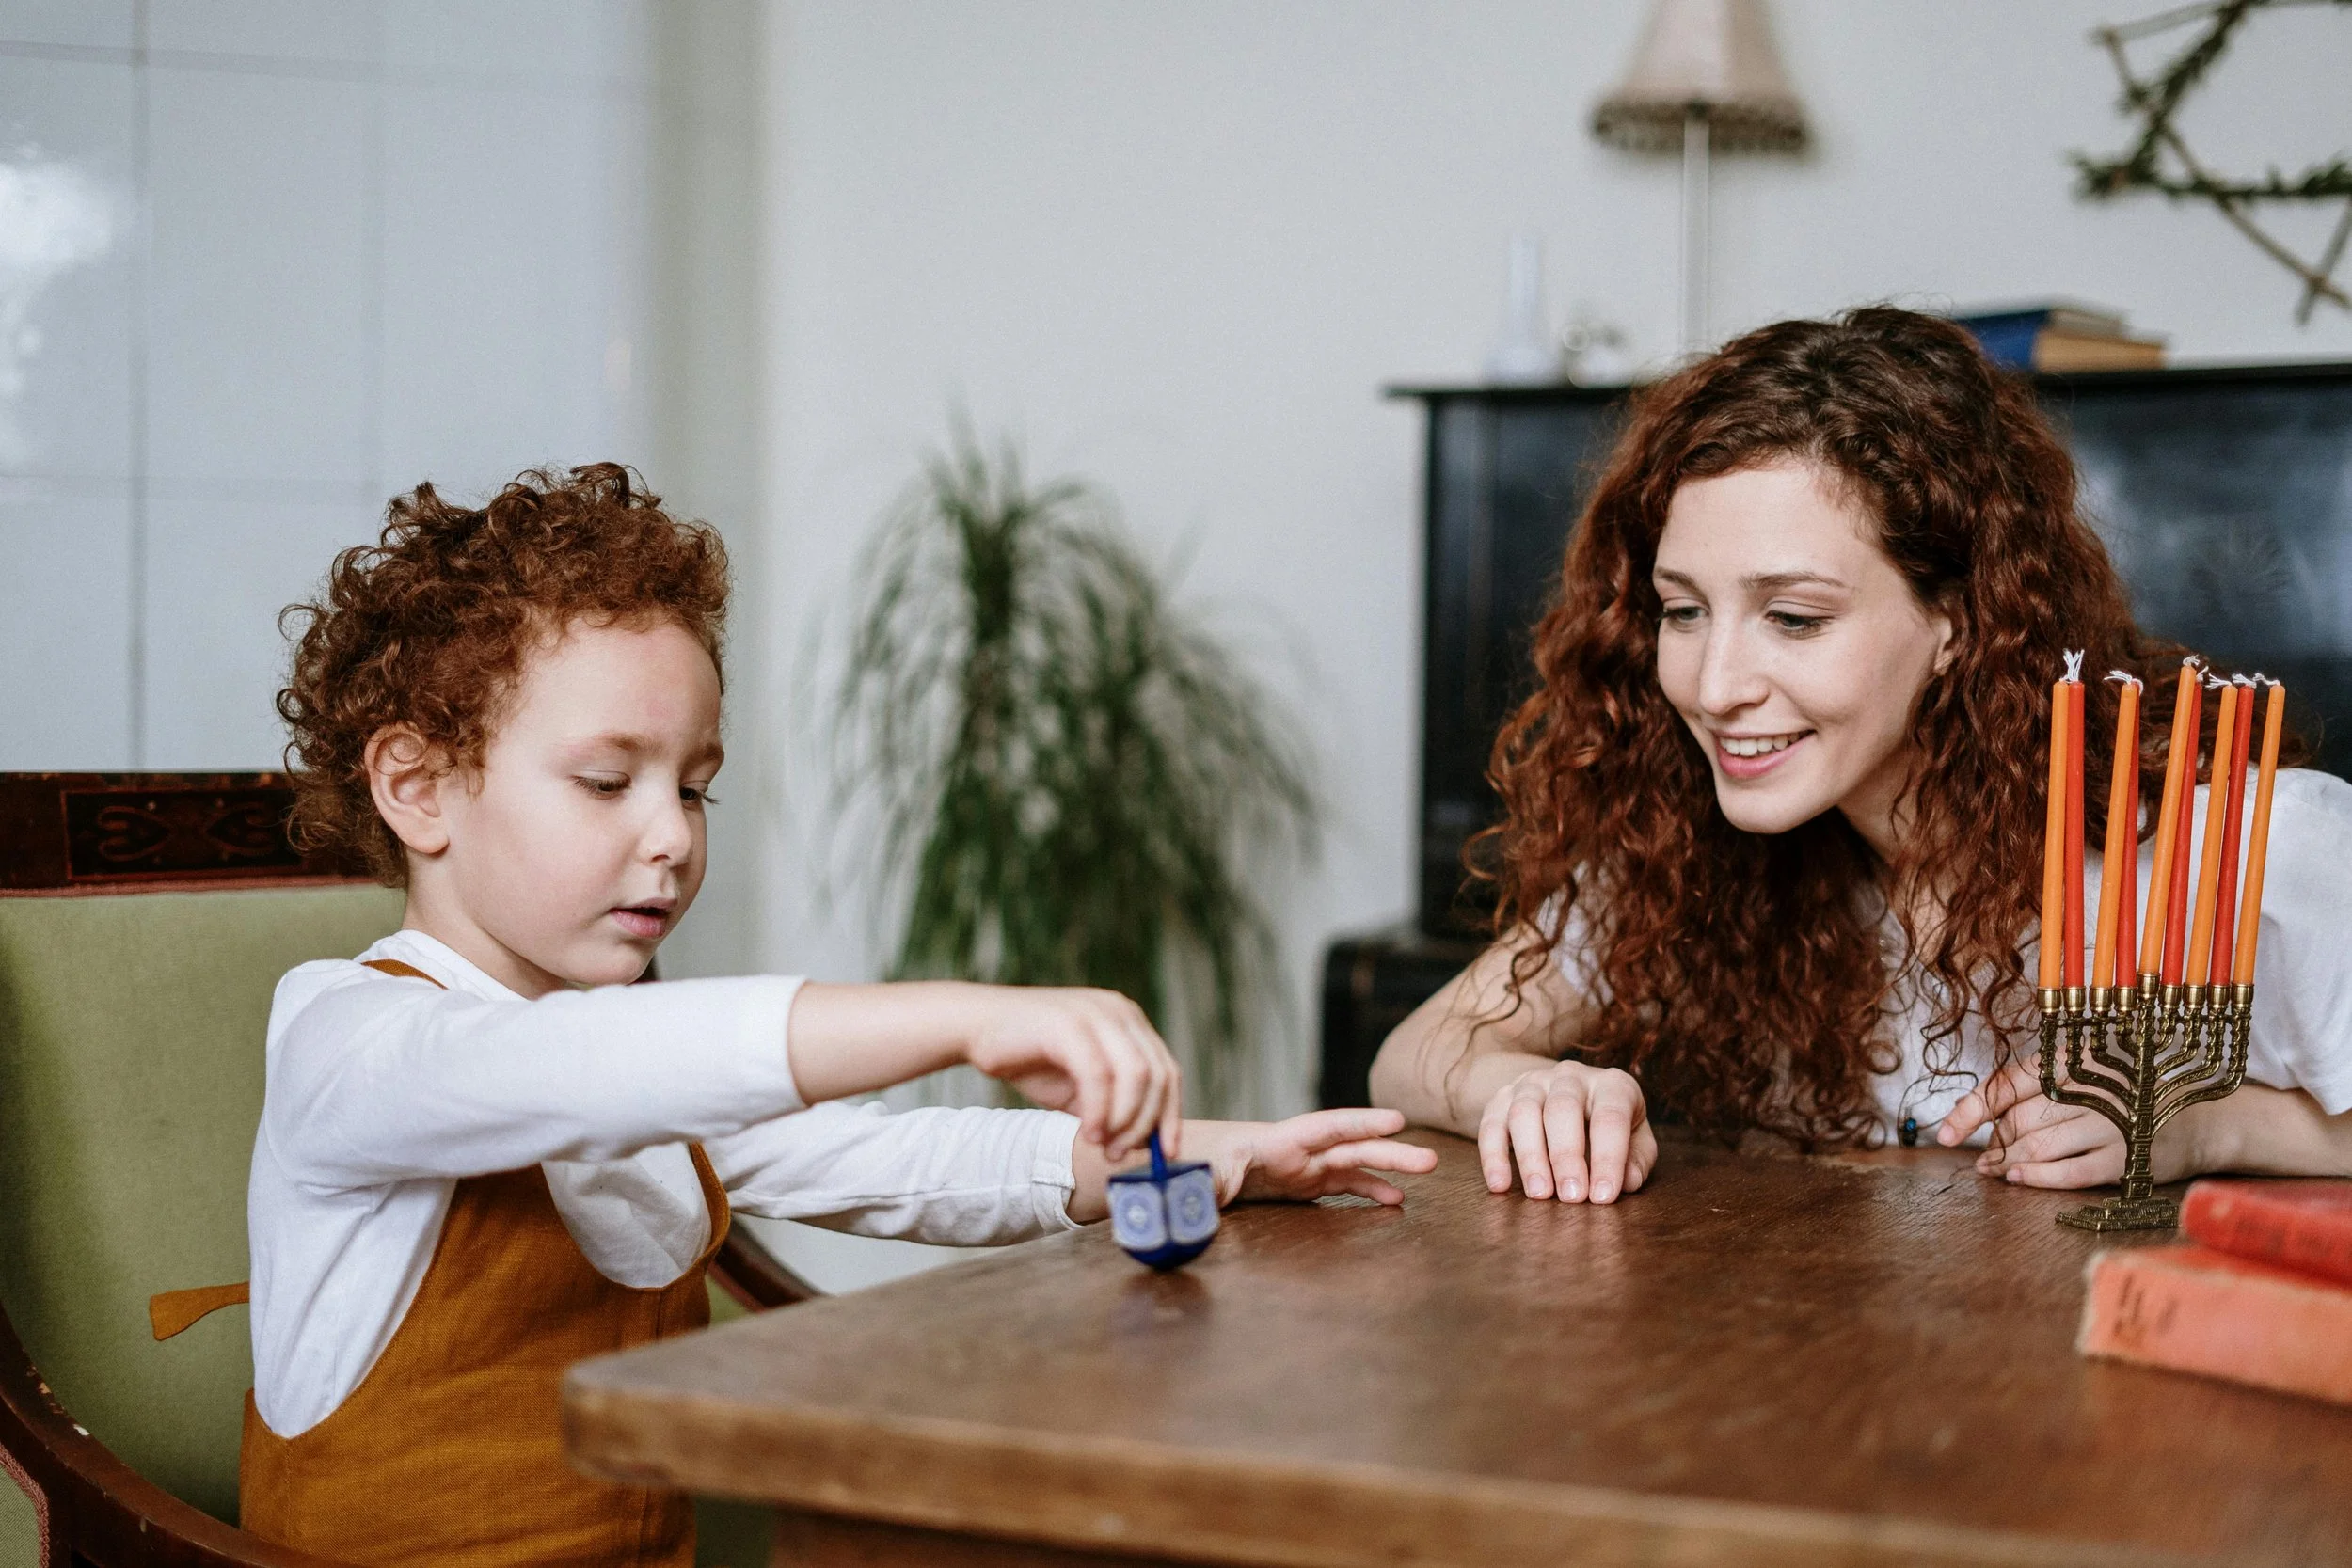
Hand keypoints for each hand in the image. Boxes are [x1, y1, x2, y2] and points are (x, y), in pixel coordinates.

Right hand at [962, 986, 1179, 1162]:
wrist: (976, 1028)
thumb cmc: (1030, 1058)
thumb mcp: (1080, 1089)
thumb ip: (1112, 1107)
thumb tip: (1144, 1144)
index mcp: (1129, 1022)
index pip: (1167, 1072)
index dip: (1170, 1116)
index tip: (1165, 1154)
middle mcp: (1120, 1012)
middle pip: (1157, 1075)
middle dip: (1144, 1123)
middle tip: (1121, 1155)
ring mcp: (1096, 1013)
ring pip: (1135, 1075)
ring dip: (1123, 1120)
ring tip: (1102, 1146)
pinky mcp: (1069, 1023)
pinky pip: (1099, 1075)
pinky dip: (1099, 1110)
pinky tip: (1087, 1132)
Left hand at [1184, 1109, 1440, 1206]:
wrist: (1187, 1165)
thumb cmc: (1192, 1166)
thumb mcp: (1198, 1175)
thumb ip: (1206, 1183)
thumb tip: (1200, 1195)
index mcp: (1274, 1143)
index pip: (1322, 1128)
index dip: (1358, 1124)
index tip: (1394, 1122)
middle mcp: (1298, 1149)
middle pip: (1350, 1146)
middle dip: (1389, 1151)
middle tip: (1429, 1159)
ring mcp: (1306, 1164)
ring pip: (1356, 1162)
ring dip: (1391, 1166)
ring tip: (1427, 1168)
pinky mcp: (1306, 1182)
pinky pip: (1345, 1183)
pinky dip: (1371, 1189)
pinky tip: (1395, 1200)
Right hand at [1478, 1060, 1654, 1202]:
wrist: (1569, 1095)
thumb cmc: (1607, 1126)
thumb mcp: (1634, 1139)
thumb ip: (1635, 1159)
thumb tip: (1626, 1181)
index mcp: (1611, 1085)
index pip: (1610, 1117)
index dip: (1608, 1158)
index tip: (1602, 1196)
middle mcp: (1570, 1076)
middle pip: (1563, 1109)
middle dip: (1566, 1156)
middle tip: (1571, 1197)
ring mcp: (1533, 1083)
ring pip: (1524, 1112)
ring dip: (1530, 1156)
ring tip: (1540, 1194)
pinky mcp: (1502, 1097)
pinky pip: (1491, 1122)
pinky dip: (1493, 1155)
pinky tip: (1500, 1184)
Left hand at [1937, 1055, 2199, 1187]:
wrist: (2203, 1117)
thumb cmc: (2130, 1094)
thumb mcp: (2087, 1075)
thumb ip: (2040, 1089)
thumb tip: (1983, 1120)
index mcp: (2075, 1059)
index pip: (2008, 1084)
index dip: (1969, 1111)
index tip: (1945, 1134)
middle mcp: (2091, 1087)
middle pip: (2018, 1119)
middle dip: (1993, 1142)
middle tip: (1983, 1158)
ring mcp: (2111, 1123)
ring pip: (2037, 1146)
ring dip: (2006, 1162)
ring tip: (1994, 1169)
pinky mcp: (2128, 1158)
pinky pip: (2070, 1173)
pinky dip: (2038, 1177)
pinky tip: (2018, 1178)